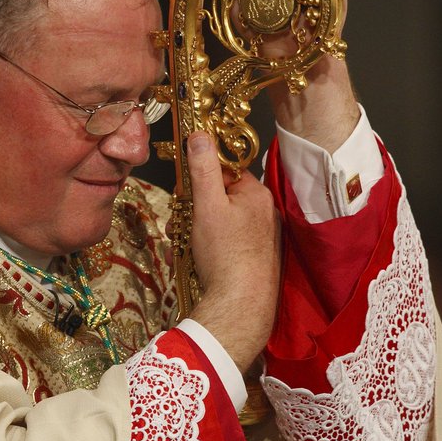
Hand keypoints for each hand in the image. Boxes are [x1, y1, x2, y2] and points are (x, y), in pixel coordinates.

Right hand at [186, 132, 280, 371]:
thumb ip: (203, 169)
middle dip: (193, 211)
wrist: (241, 306)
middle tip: (176, 226)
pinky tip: (194, 262)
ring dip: (195, 233)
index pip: (225, 172)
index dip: (199, 180)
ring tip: (180, 248)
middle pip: (221, 199)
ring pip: (221, 225)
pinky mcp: (257, 260)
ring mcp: (263, 238)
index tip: (182, 194)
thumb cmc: (224, 254)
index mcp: (256, 195)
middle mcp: (265, 213)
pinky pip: (228, 245)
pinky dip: (208, 250)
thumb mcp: (206, 206)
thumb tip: (200, 134)